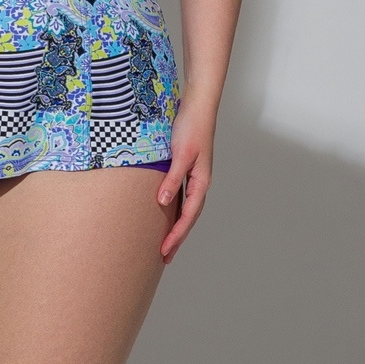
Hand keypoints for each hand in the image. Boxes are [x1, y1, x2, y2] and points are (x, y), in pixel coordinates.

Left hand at [155, 98, 215, 263]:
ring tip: (166, 243)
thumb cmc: (191, 127)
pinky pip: (182, 197)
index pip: (188, 216)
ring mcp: (195, 177)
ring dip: (178, 227)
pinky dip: (176, 211)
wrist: (198, 106)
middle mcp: (200, 182)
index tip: (164, 251)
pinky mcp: (188, 169)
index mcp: (201, 181)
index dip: (176, 235)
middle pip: (189, 218)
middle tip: (164, 257)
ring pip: (187, 209)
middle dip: (177, 238)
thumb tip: (163, 203)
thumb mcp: (180, 154)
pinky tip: (166, 215)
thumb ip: (172, 179)